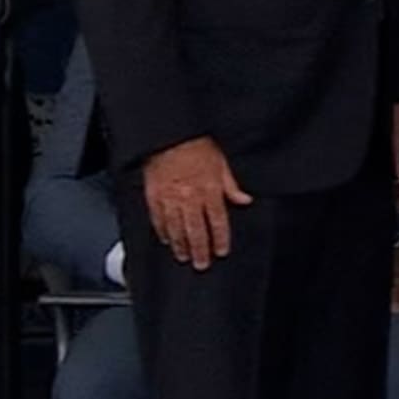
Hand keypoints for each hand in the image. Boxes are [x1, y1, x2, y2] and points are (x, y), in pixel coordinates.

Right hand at [143, 136, 251, 269]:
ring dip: (181, 245)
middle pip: (196, 230)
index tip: (221, 251)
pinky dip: (162, 231)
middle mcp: (190, 197)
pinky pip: (158, 218)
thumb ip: (231, 185)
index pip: (217, 221)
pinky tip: (166, 240)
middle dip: (200, 250)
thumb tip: (245, 199)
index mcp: (209, 189)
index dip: (220, 239)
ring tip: (183, 257)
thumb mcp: (221, 162)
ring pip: (177, 228)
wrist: (168, 134)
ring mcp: (170, 198)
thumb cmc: (195, 144)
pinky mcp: (153, 195)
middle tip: (201, 264)